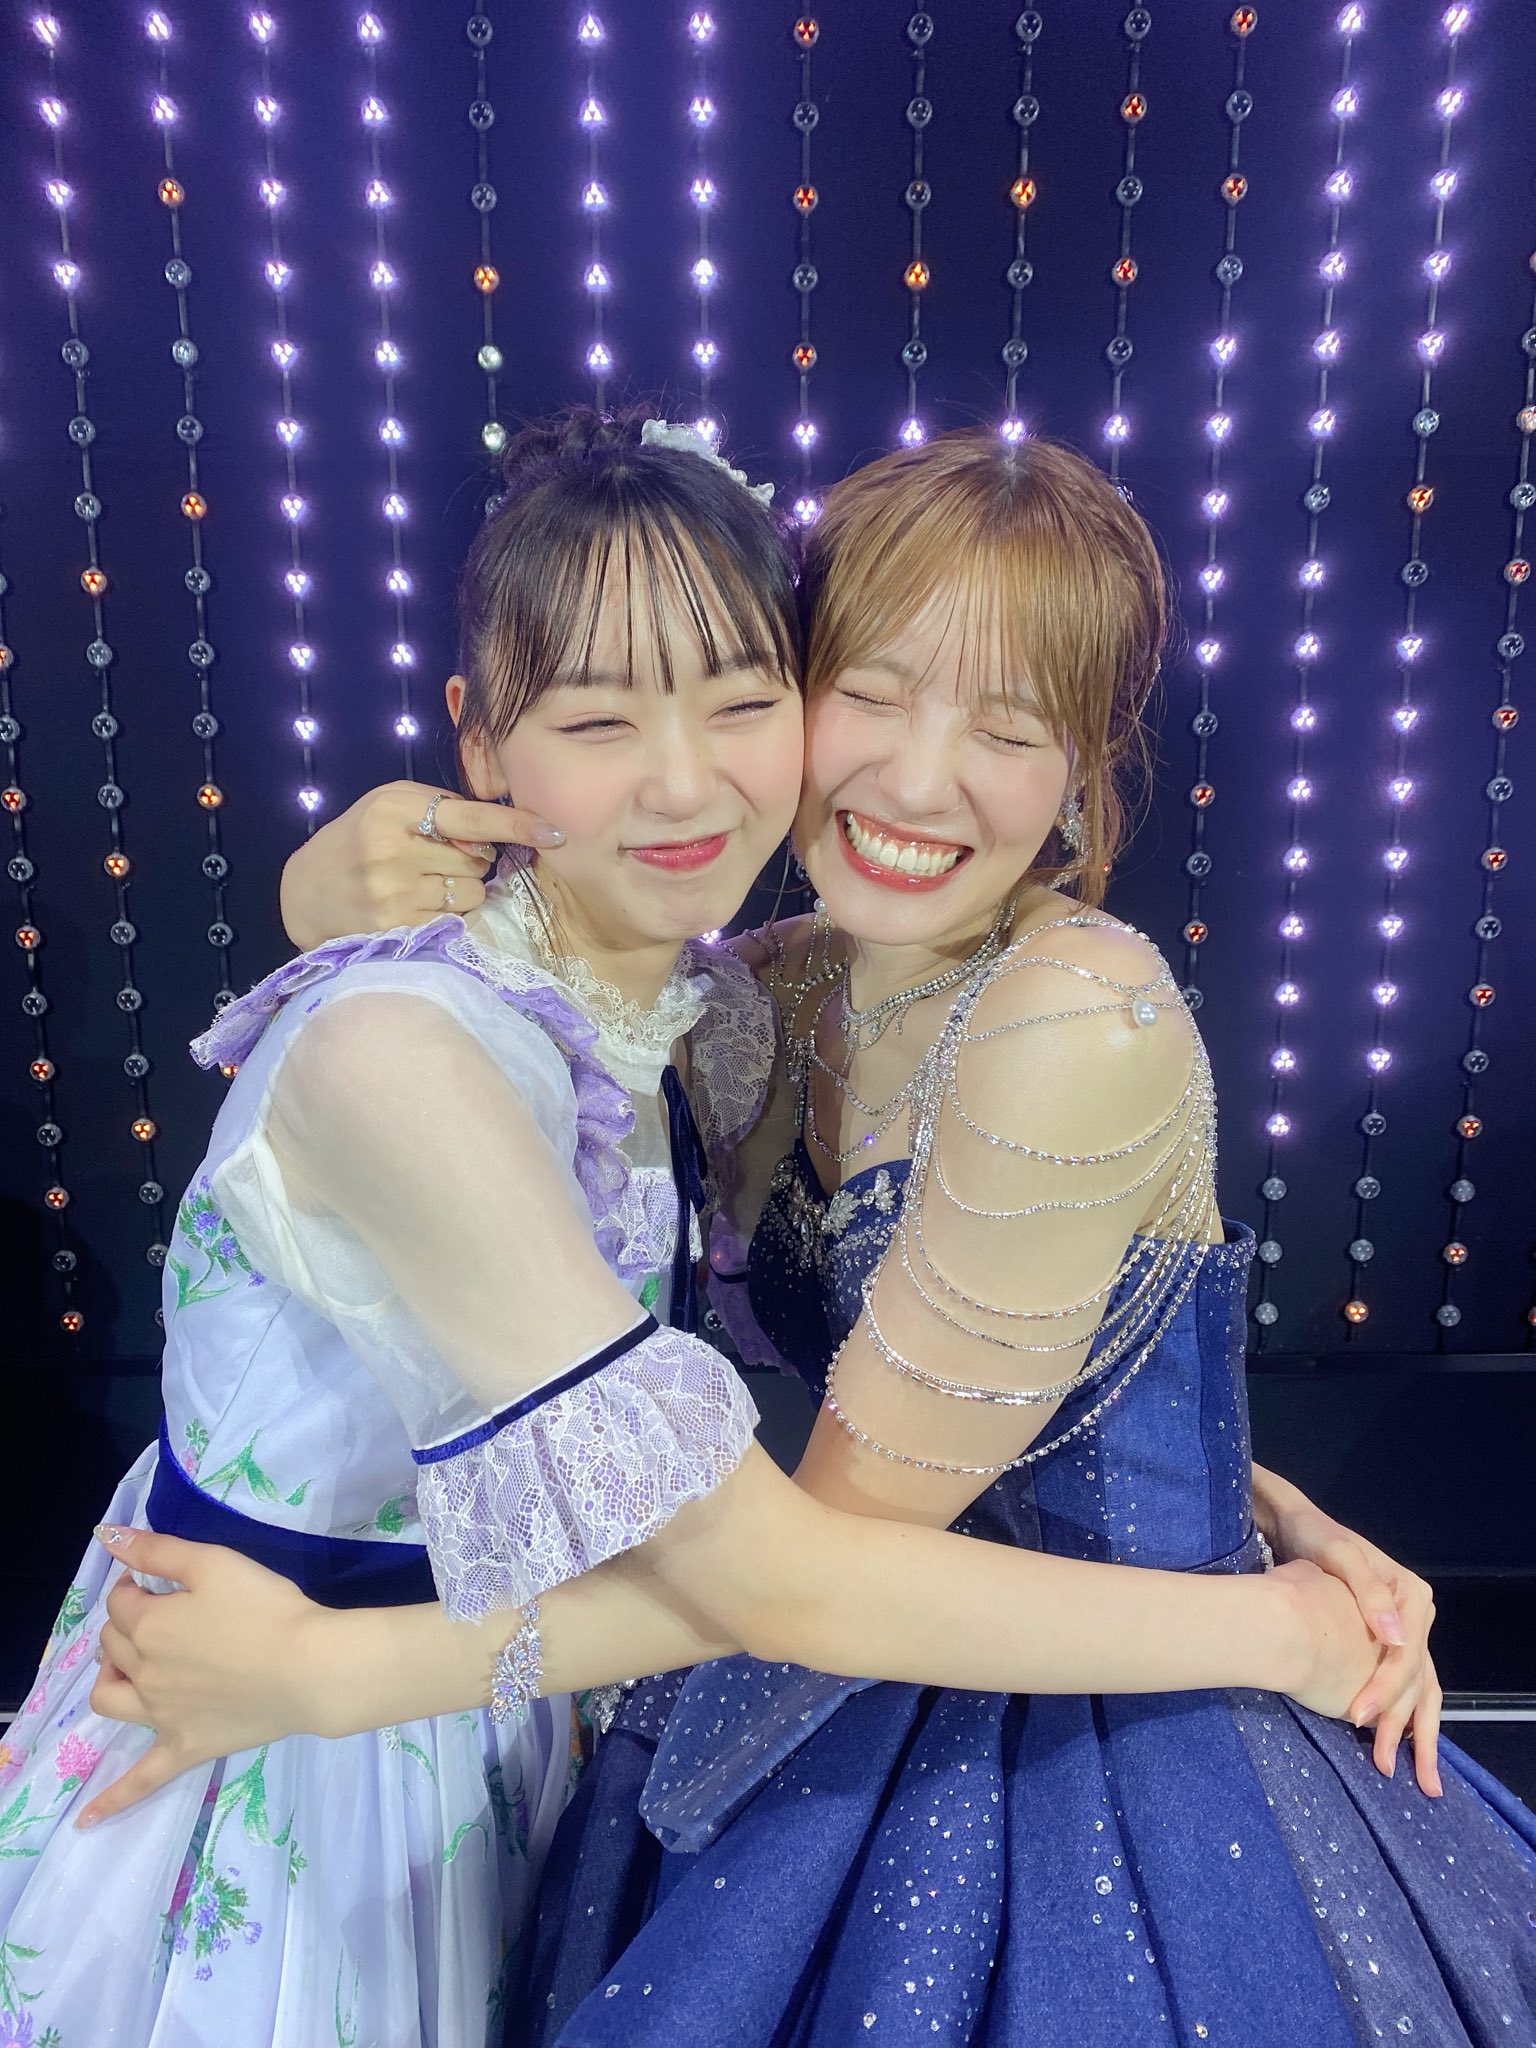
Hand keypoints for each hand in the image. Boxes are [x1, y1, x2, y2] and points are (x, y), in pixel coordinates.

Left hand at [79, 1526, 335, 1826]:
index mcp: (148, 1627)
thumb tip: (107, 1537)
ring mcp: (161, 1716)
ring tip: (129, 1667)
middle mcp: (144, 1674)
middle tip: (168, 1610)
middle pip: (114, 1643)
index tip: (168, 1579)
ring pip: (111, 1698)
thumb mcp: (213, 1562)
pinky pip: (141, 1779)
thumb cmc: (266, 1607)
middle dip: (129, 1621)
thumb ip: (158, 1549)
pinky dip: (112, 1798)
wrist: (309, 1667)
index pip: (122, 1599)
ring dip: (109, 1679)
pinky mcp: (184, 1747)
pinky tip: (87, 1820)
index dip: (140, 1583)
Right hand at [279, 780, 563, 950]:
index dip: (517, 825)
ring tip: (421, 885)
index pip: (470, 817)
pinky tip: (414, 907)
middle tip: (434, 861)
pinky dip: (445, 914)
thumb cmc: (359, 840)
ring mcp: (393, 894)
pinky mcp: (396, 929)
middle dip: (471, 861)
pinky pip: (453, 920)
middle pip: (478, 861)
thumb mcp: (389, 806)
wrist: (305, 891)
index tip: (554, 832)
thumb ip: (441, 809)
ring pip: (470, 894)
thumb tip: (492, 836)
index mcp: (394, 810)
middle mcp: (393, 851)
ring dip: (460, 890)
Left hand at [1256, 1472, 1441, 1795]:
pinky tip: (1386, 1743)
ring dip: (1409, 1732)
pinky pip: (1397, 1685)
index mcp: (1411, 1598)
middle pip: (1420, 1681)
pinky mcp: (1380, 1642)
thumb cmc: (1314, 1538)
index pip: (1407, 1657)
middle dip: (1412, 1729)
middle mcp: (1413, 1617)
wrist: (1293, 1525)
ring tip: (1395, 1769)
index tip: (1357, 1717)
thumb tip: (1396, 1636)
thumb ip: (1368, 1593)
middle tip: (1395, 1769)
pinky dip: (1395, 1715)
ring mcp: (1399, 1631)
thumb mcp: (1339, 1555)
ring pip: (1416, 1690)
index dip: (1386, 1690)